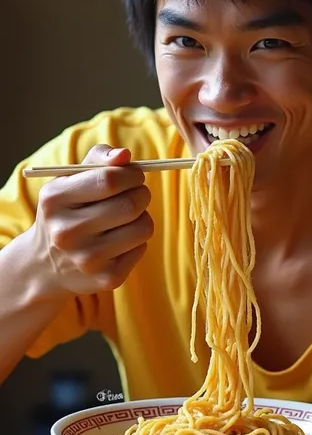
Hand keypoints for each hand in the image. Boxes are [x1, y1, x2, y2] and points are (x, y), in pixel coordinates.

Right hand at [29, 144, 153, 294]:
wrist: (45, 265)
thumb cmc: (67, 211)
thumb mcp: (70, 180)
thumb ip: (99, 158)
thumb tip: (124, 155)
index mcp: (54, 200)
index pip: (109, 179)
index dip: (131, 174)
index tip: (134, 175)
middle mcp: (66, 232)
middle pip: (130, 205)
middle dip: (142, 194)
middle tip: (137, 194)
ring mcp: (86, 259)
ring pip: (143, 227)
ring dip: (143, 216)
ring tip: (126, 218)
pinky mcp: (106, 279)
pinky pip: (142, 248)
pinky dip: (138, 240)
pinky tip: (119, 240)